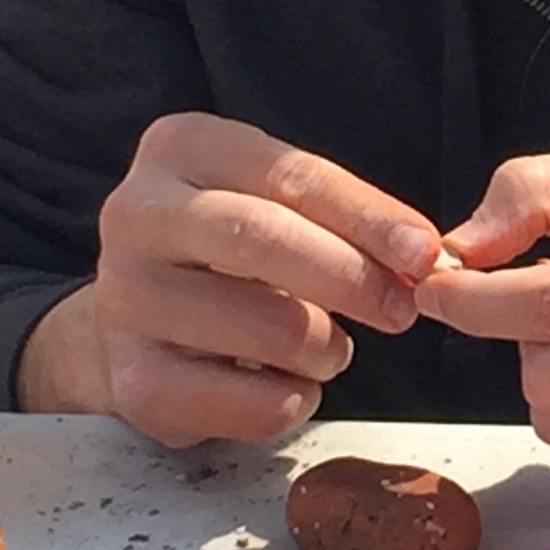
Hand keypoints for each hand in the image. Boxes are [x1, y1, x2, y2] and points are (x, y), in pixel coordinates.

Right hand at [17, 113, 442, 447]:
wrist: (139, 320)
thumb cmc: (228, 253)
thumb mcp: (275, 203)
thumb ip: (342, 219)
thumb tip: (420, 256)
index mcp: (180, 148)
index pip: (291, 176)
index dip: (368, 217)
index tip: (424, 252)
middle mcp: (137, 216)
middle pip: (261, 240)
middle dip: (351, 278)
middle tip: (402, 308)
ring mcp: (125, 300)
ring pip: (267, 327)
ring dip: (326, 347)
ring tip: (327, 348)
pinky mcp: (135, 382)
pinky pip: (252, 402)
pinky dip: (295, 400)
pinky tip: (284, 383)